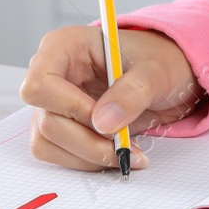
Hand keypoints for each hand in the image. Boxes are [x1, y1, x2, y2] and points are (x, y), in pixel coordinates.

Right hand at [20, 26, 204, 171]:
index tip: (106, 122)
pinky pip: (57, 154)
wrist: (168, 76)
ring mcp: (52, 103)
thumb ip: (132, 93)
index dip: (71, 109)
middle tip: (124, 148)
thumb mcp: (156, 72)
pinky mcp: (59, 126)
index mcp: (64, 47)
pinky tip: (115, 153)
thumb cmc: (159, 62)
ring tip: (125, 152)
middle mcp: (51, 74)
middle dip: (88, 142)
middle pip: (46, 121)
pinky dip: (86, 162)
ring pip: (47, 143)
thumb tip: (103, 123)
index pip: (40, 84)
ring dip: (87, 157)